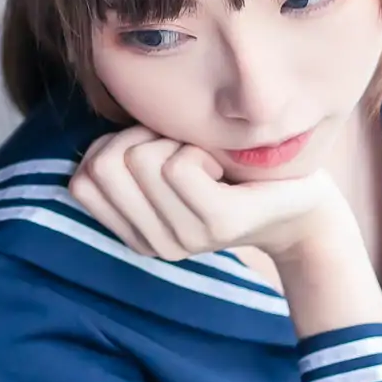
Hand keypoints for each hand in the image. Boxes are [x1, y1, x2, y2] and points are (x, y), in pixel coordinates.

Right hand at [68, 127, 352, 264]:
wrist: (301, 203)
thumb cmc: (230, 168)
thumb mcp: (167, 162)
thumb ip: (126, 156)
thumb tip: (97, 135)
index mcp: (135, 233)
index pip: (81, 180)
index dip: (113, 148)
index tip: (157, 152)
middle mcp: (154, 245)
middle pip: (106, 163)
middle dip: (142, 139)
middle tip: (186, 153)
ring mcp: (185, 238)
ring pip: (141, 159)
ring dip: (175, 141)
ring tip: (208, 162)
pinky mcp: (218, 223)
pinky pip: (178, 165)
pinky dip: (198, 148)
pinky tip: (222, 167)